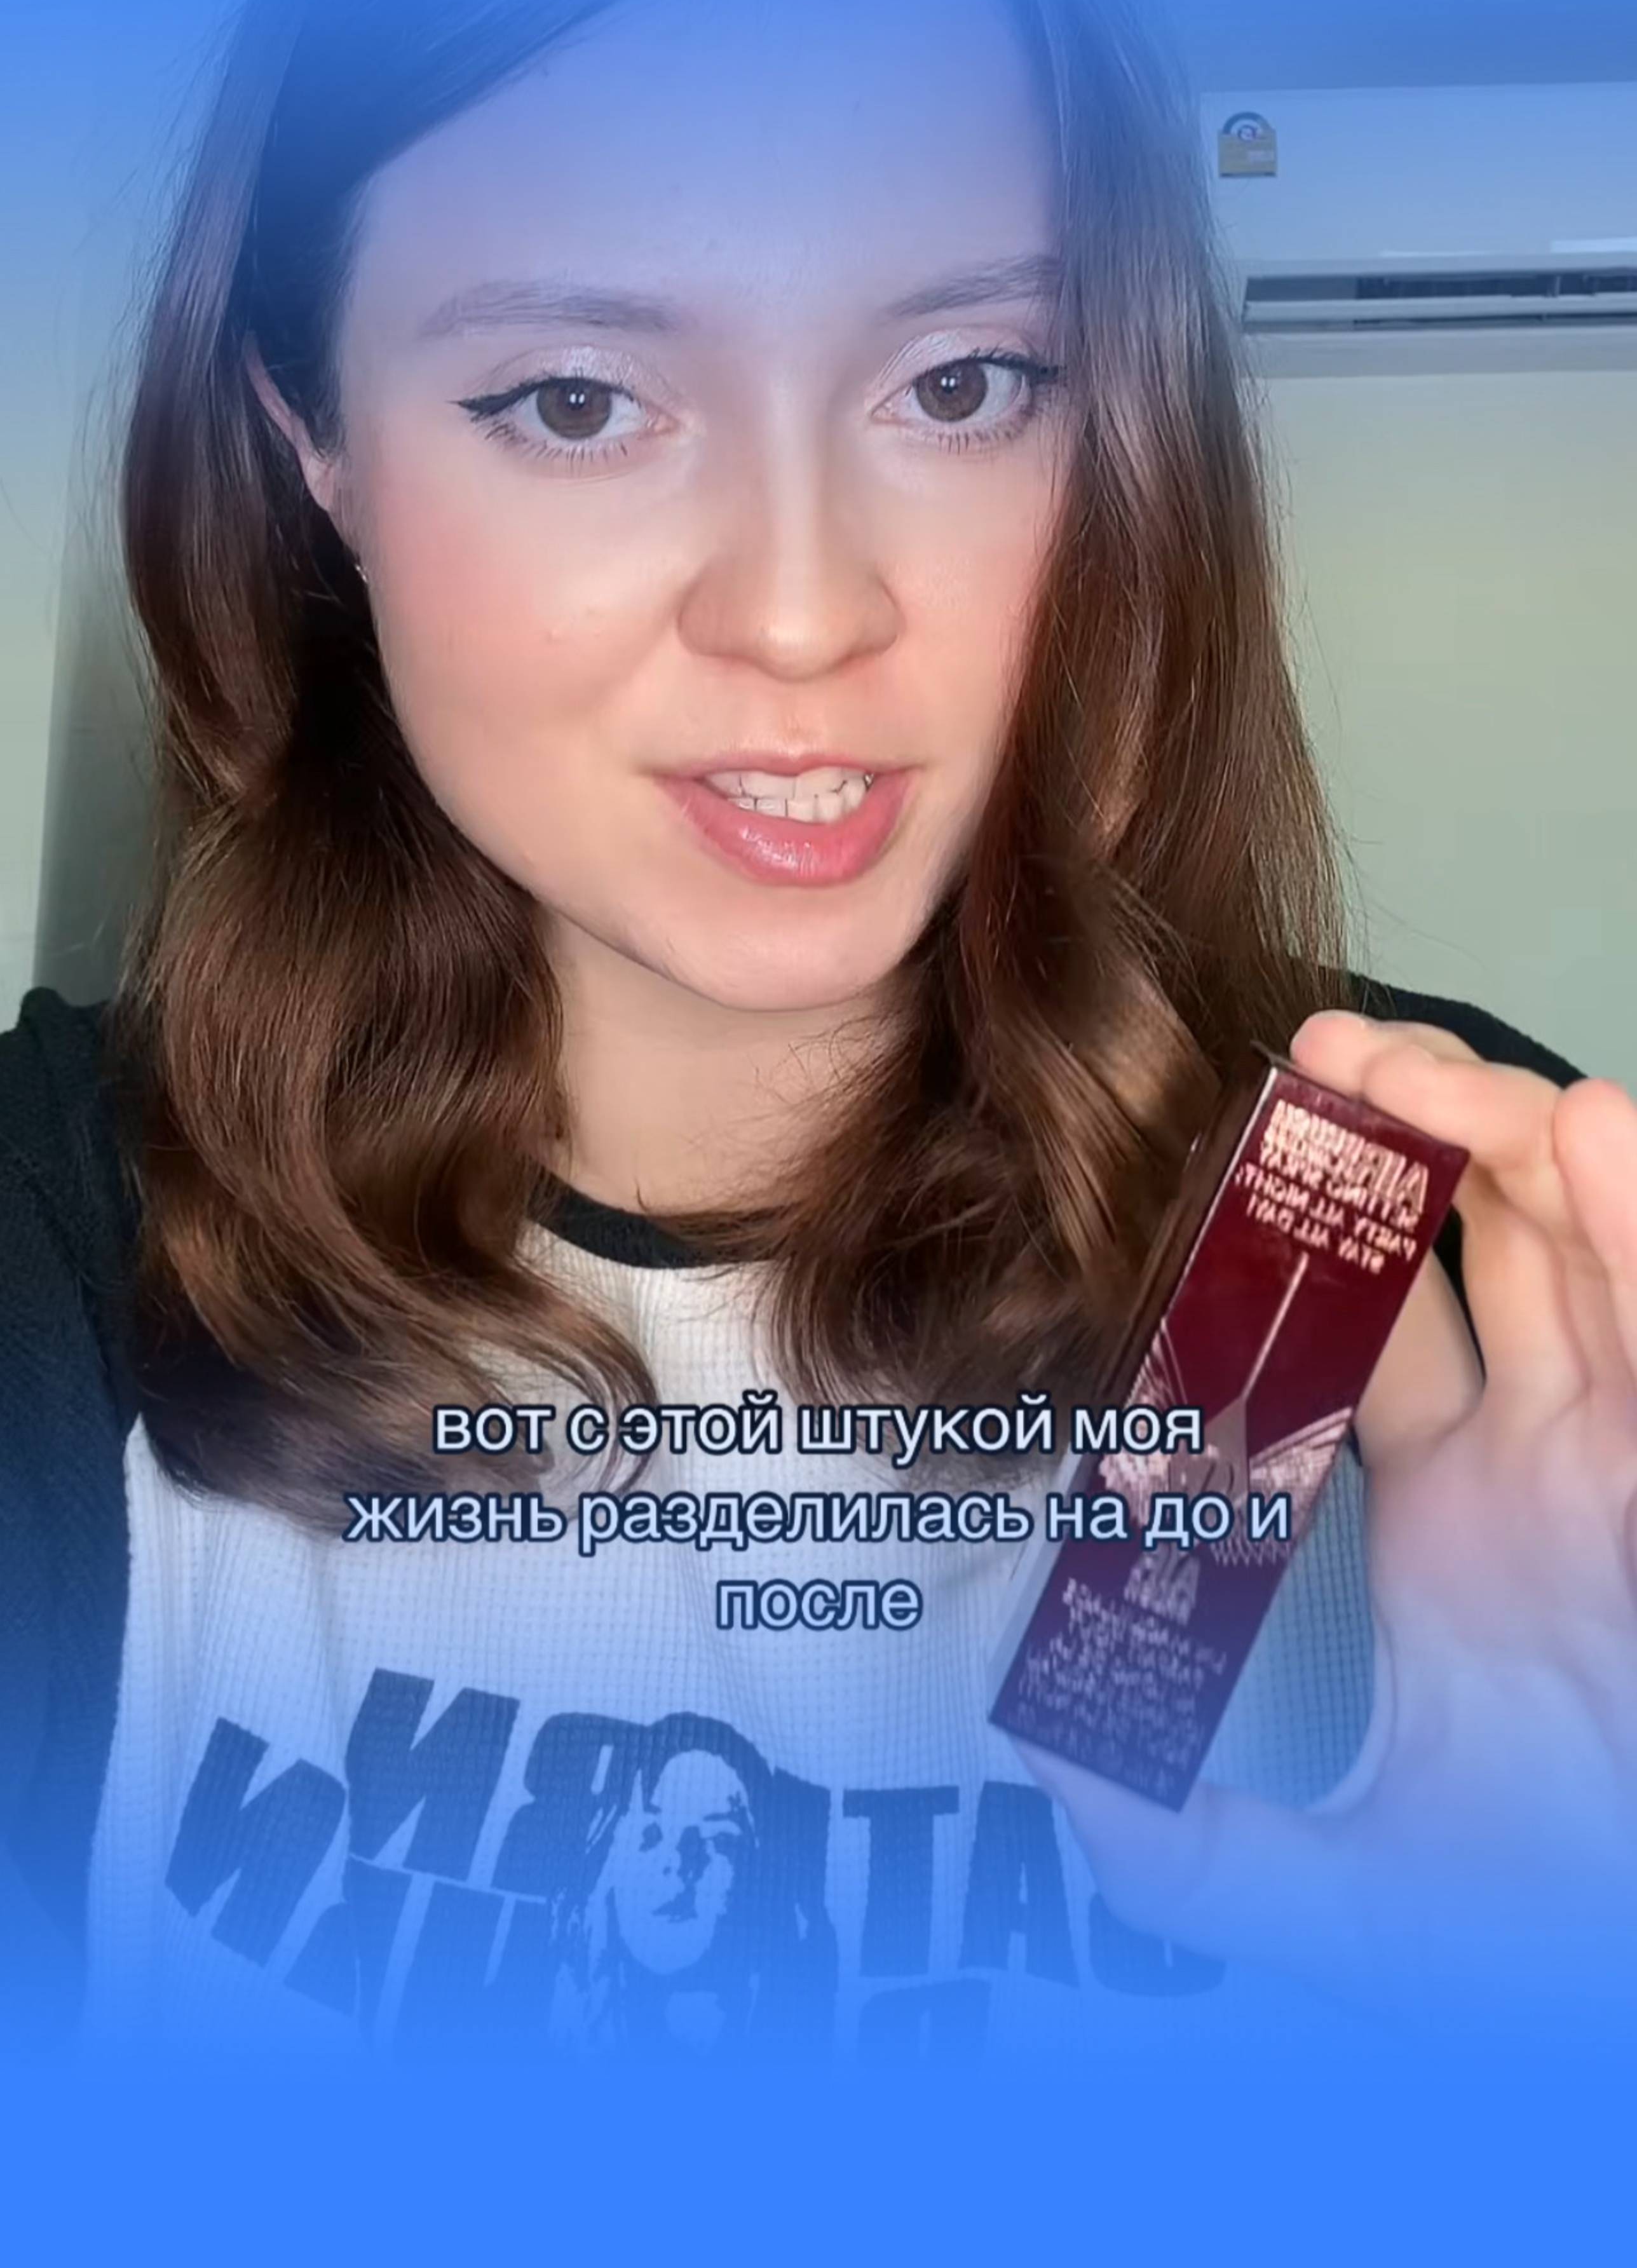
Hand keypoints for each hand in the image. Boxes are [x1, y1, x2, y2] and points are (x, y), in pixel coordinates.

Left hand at [1024, 1011, 1636, 2024]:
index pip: (1363, 1332)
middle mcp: (1541, 1454)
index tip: (1213, 1168)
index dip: (1296, 1242)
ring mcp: (1625, 1442)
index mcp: (1453, 1517)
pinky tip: (1582, 1129)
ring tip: (1401, 1064)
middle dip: (1396, 1133)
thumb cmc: (1552, 1936)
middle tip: (1312, 1058)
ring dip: (1496, 1125)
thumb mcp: (1341, 1900)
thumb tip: (1035, 1747)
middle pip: (1473, 1236)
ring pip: (1570, 1231)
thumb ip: (1180, 1846)